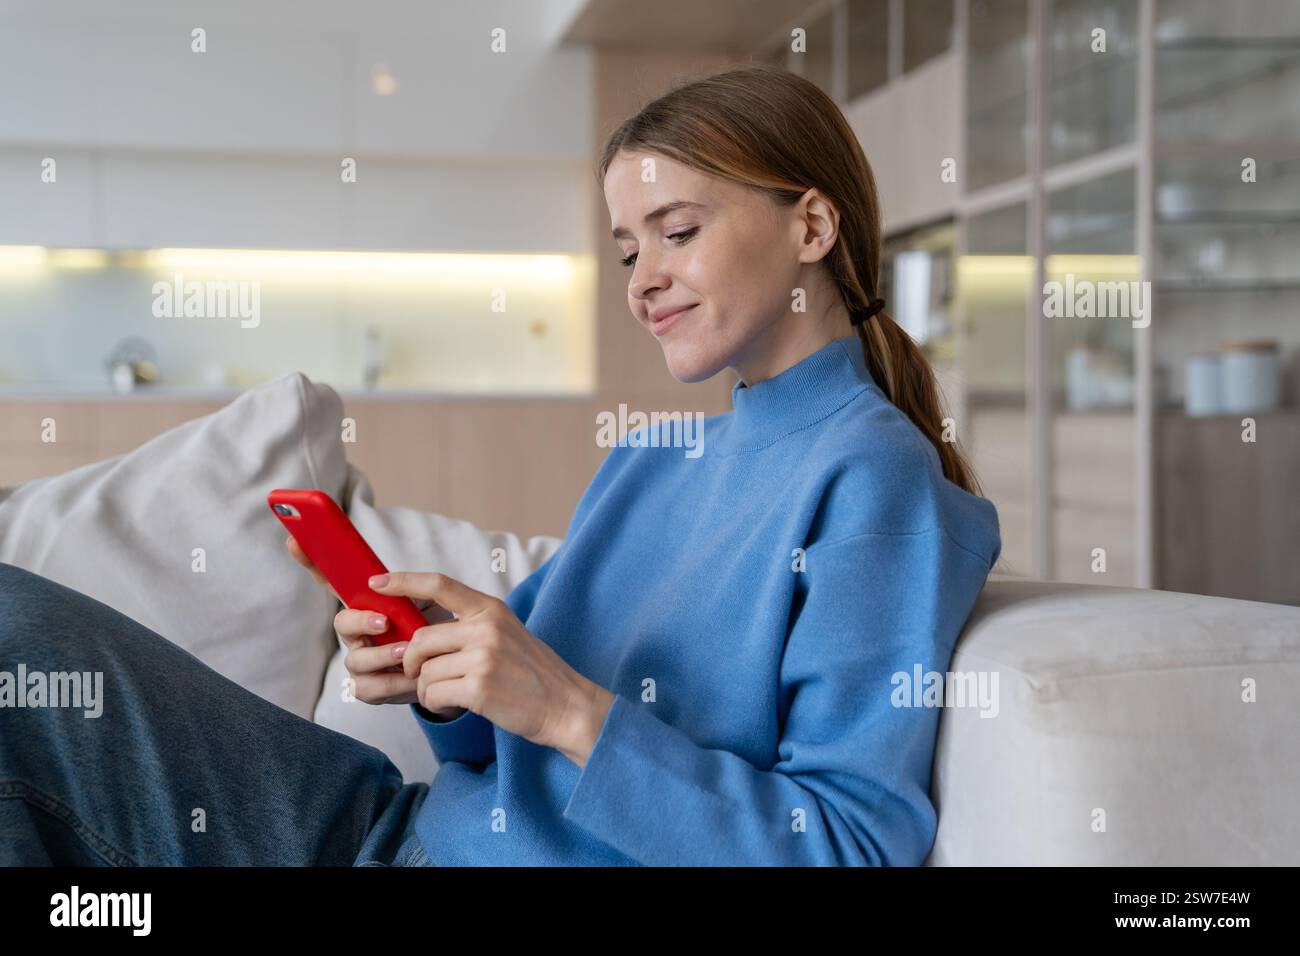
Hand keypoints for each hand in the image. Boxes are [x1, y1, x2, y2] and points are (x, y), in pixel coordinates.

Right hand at [285, 536, 460, 716]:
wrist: (448, 667)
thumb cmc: (433, 630)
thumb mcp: (429, 602)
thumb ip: (411, 589)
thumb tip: (386, 582)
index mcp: (367, 605)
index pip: (334, 582)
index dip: (312, 562)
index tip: (294, 540)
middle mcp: (357, 632)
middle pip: (342, 623)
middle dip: (359, 621)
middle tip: (384, 621)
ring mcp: (360, 660)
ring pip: (355, 658)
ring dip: (380, 655)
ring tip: (405, 651)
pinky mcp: (368, 686)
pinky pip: (367, 687)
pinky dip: (392, 682)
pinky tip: (410, 677)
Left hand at [372, 571, 614, 765]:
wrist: (565, 706)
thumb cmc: (532, 674)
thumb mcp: (507, 634)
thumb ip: (472, 626)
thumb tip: (423, 632)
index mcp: (491, 610)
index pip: (440, 585)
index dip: (404, 582)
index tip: (376, 582)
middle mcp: (486, 628)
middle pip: (421, 639)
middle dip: (411, 662)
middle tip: (420, 676)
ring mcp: (484, 657)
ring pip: (424, 671)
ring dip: (426, 689)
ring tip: (448, 694)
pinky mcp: (480, 688)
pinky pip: (432, 694)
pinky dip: (435, 704)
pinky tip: (454, 704)